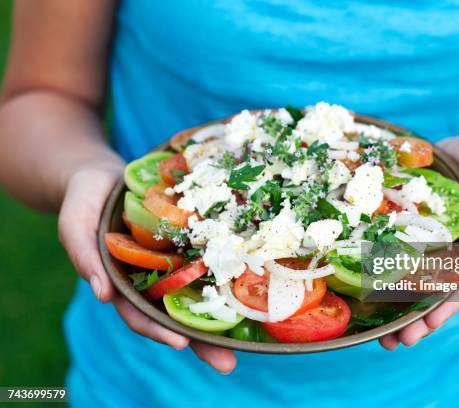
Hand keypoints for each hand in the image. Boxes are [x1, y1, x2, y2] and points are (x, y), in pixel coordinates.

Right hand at [58, 165, 236, 373]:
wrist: (108, 176)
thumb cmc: (85, 201)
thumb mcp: (76, 224)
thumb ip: (83, 256)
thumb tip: (102, 294)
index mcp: (125, 284)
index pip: (141, 316)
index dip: (159, 331)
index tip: (181, 342)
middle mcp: (153, 280)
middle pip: (178, 316)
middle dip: (202, 342)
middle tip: (228, 364)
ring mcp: (175, 263)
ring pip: (201, 292)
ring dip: (225, 314)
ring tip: (252, 336)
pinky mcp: (192, 242)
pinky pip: (212, 259)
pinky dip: (231, 273)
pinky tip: (256, 282)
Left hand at [379, 133, 458, 349]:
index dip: (447, 306)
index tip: (429, 325)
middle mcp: (452, 253)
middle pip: (436, 293)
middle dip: (418, 320)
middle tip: (398, 342)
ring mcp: (430, 245)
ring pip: (414, 283)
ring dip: (399, 310)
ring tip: (381, 337)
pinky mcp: (410, 232)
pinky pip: (396, 257)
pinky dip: (383, 277)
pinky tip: (365, 294)